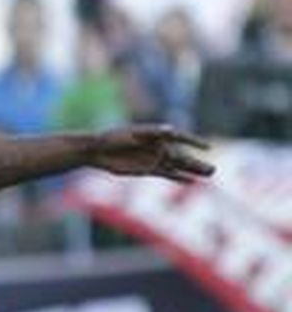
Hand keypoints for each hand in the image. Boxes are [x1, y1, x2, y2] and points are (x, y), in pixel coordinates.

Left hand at [90, 126, 212, 182]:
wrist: (97, 150)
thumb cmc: (113, 137)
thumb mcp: (132, 134)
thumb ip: (151, 133)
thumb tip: (170, 130)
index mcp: (158, 134)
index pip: (181, 137)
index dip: (195, 142)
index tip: (207, 147)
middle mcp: (160, 146)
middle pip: (182, 156)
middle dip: (197, 163)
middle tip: (213, 169)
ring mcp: (154, 158)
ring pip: (178, 166)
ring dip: (192, 171)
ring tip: (209, 174)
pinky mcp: (147, 169)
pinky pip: (166, 174)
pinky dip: (178, 178)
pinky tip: (190, 182)